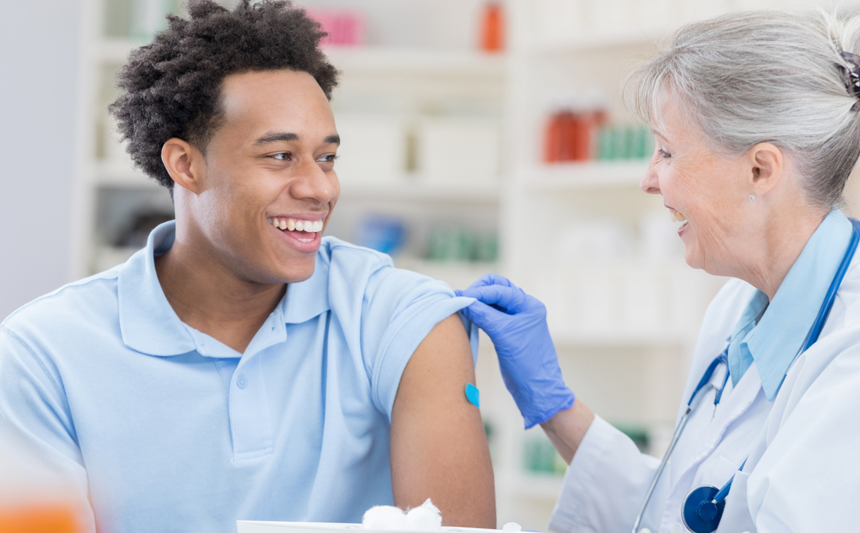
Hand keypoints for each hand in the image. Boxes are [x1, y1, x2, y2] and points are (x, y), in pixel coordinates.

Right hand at [456, 274, 573, 428]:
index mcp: (529, 306)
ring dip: (478, 301)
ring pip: (494, 300)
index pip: (500, 289)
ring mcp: (517, 318)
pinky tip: (468, 316)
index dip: (479, 292)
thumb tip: (462, 300)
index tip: (460, 297)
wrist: (536, 389)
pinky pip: (492, 313)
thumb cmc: (525, 363)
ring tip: (462, 307)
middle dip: (479, 291)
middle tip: (462, 300)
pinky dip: (479, 311)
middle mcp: (524, 308)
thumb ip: (483, 315)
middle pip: (498, 287)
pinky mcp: (509, 329)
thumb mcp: (503, 336)